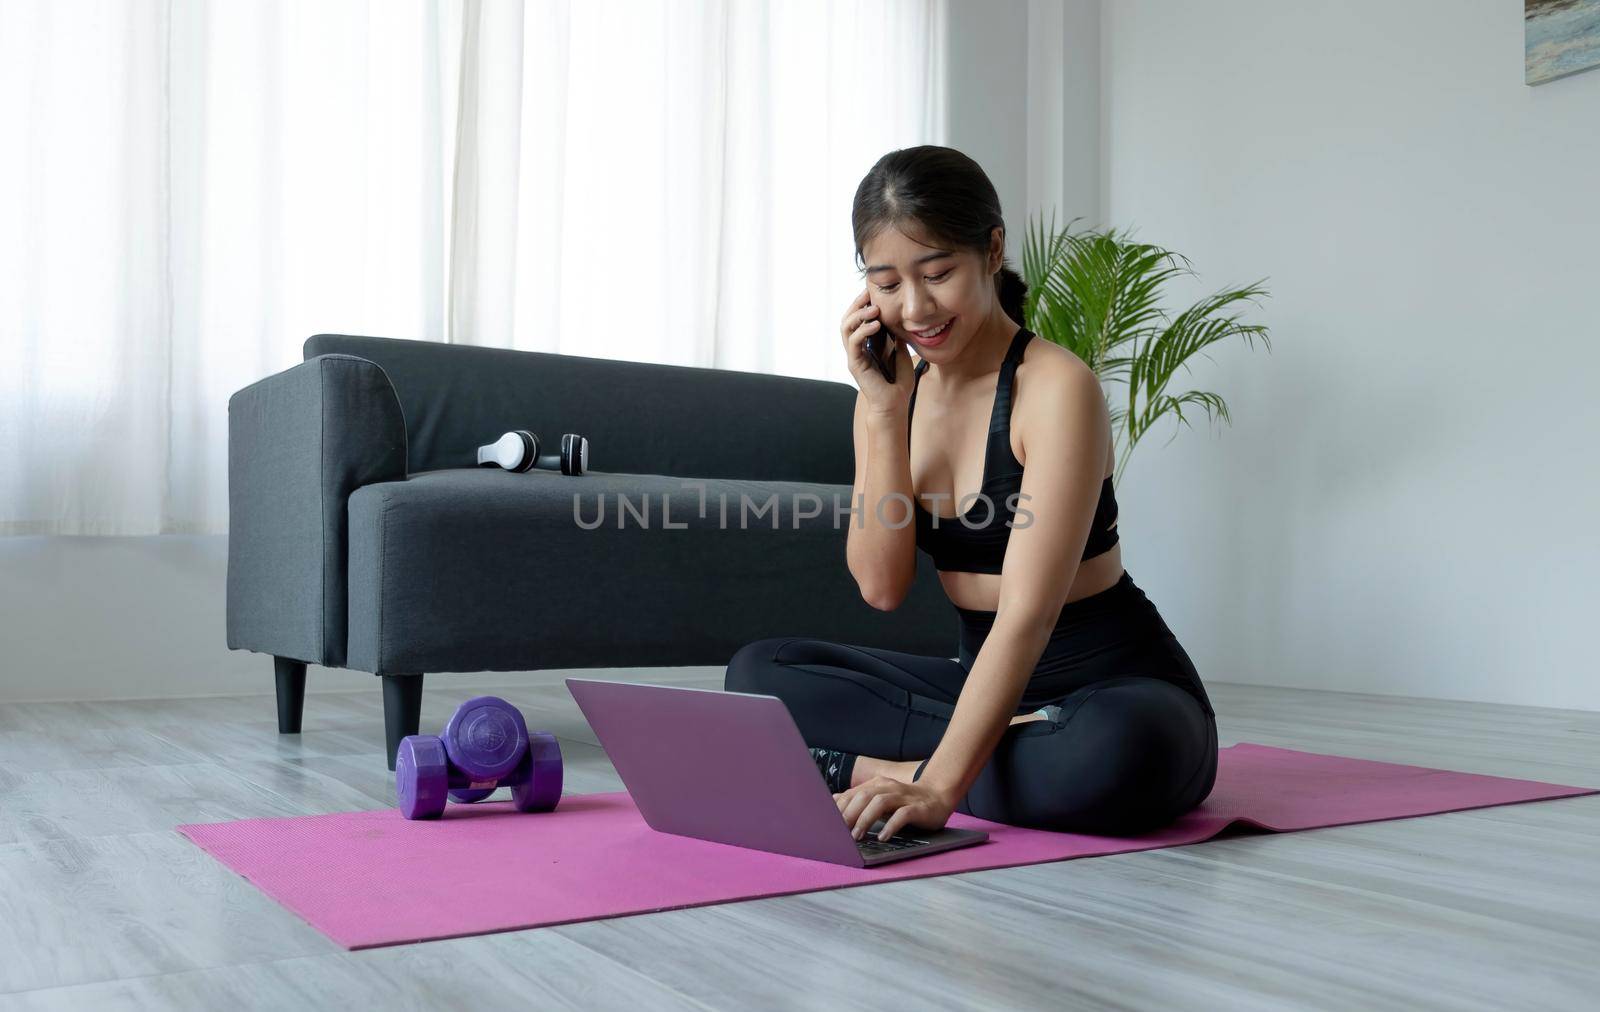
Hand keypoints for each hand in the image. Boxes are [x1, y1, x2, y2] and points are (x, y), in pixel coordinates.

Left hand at [834, 774, 956, 841]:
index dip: (839, 808)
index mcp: (877, 784)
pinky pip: (902, 815)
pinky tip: (883, 837)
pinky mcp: (917, 808)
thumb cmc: (904, 801)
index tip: (828, 824)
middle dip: (849, 814)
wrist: (938, 795)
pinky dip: (890, 826)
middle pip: (863, 796)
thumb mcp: (880, 798)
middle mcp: (888, 787)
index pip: (853, 794)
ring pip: (880, 802)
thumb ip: (859, 799)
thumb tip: (834, 800)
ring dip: (865, 819)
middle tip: (839, 833)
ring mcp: (903, 796)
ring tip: (857, 836)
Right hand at [839, 286, 913, 413]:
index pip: (859, 318)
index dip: (864, 303)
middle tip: (868, 292)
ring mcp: (854, 356)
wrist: (895, 404)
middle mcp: (857, 348)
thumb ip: (896, 336)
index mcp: (867, 344)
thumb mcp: (901, 352)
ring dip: (858, 315)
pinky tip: (875, 324)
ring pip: (846, 328)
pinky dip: (862, 330)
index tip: (874, 291)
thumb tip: (899, 318)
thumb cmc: (898, 382)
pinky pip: (853, 342)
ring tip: (874, 308)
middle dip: (857, 304)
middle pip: (848, 319)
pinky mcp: (855, 364)